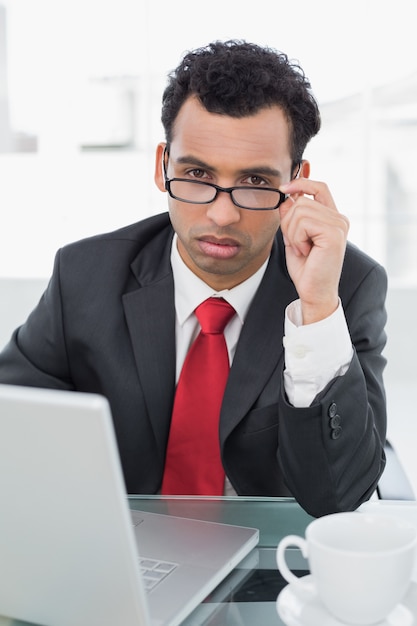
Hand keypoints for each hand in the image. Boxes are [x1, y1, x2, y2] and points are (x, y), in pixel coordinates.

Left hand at [279, 177, 348, 324]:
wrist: (314, 291)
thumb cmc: (306, 268)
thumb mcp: (294, 237)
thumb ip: (291, 217)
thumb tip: (286, 198)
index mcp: (332, 218)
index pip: (320, 187)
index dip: (301, 183)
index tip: (284, 189)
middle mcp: (339, 219)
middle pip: (302, 200)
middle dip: (289, 222)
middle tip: (296, 244)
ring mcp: (339, 225)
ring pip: (300, 210)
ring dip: (292, 232)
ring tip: (302, 249)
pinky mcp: (334, 234)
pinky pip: (303, 223)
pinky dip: (297, 238)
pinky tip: (305, 251)